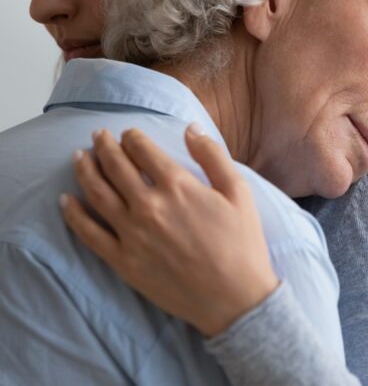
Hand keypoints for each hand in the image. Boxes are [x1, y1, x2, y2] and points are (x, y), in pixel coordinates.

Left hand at [60, 125, 278, 337]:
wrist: (234, 297)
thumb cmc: (241, 243)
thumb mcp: (239, 192)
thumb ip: (213, 156)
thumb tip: (190, 129)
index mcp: (177, 185)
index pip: (143, 150)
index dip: (132, 137)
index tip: (129, 134)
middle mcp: (148, 205)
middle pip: (116, 166)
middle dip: (104, 146)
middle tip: (97, 135)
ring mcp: (131, 234)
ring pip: (97, 193)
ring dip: (85, 170)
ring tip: (78, 157)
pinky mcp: (123, 261)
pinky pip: (89, 234)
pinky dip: (73, 214)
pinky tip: (65, 201)